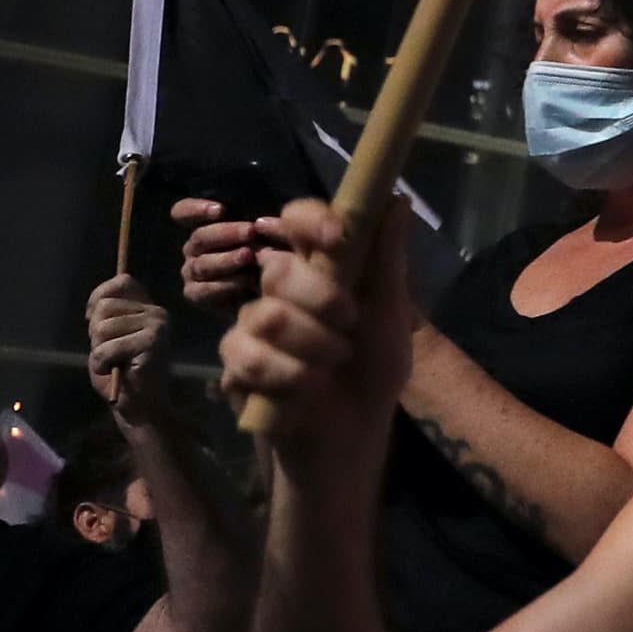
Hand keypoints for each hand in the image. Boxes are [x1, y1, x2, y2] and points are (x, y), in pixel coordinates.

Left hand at [87, 274, 172, 417]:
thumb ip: (107, 319)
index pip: (122, 282)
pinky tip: (114, 371)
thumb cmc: (120, 374)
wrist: (139, 407)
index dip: (99, 296)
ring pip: (103, 327)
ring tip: (113, 363)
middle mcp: (156, 313)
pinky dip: (102, 363)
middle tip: (110, 353)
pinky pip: (107, 347)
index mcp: (147, 309)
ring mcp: (157, 327)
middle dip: (95, 333)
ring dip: (98, 351)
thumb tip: (96, 306)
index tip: (91, 318)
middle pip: (105, 306)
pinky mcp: (152, 344)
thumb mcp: (109, 340)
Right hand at [173, 200, 286, 308]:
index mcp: (205, 225)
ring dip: (227, 259)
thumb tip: (266, 220)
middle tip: (251, 231)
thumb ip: (262, 223)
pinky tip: (245, 281)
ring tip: (250, 256)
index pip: (184, 212)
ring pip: (202, 263)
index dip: (195, 209)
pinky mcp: (195, 293)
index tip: (220, 209)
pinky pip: (203, 289)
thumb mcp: (270, 233)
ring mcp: (193, 270)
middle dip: (226, 232)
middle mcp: (195, 247)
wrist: (274, 292)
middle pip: (199, 237)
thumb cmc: (273, 252)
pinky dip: (225, 285)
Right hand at [218, 199, 411, 472]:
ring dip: (313, 343)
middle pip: (279, 267)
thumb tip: (397, 200)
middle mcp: (279, 289)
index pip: (298, 221)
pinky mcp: (235, 364)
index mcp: (319, 268)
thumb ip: (387, 260)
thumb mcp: (390, 312)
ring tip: (334, 362)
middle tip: (349, 323)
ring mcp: (252, 326)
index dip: (311, 220)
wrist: (353, 431)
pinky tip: (309, 385)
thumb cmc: (373, 368)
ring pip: (265, 314)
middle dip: (322, 297)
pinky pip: (250, 355)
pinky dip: (291, 373)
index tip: (336, 236)